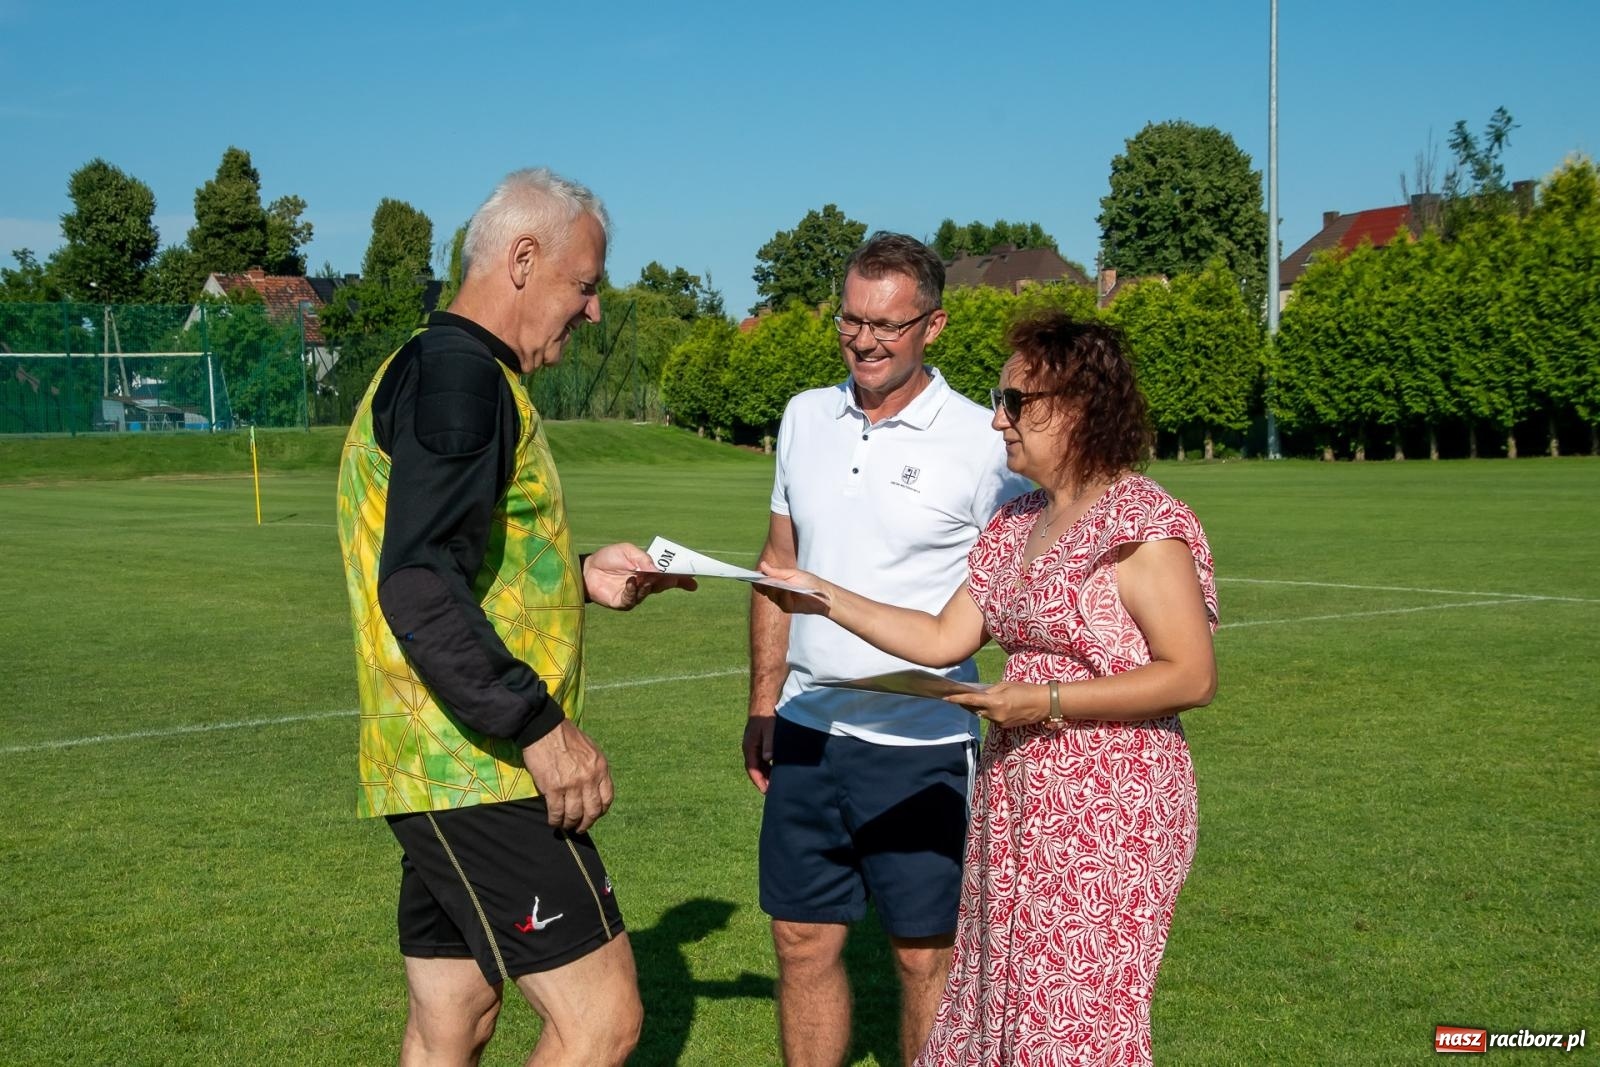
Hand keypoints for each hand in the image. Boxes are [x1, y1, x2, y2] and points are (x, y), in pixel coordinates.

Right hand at [521, 719, 614, 832]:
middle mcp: (589, 778)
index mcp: (600, 768)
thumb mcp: (590, 749)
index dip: (600, 811)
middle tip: (579, 827)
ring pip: (574, 814)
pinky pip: (557, 812)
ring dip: (569, 823)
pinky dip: (555, 820)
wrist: (544, 729)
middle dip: (586, 823)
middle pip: (592, 811)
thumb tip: (593, 787)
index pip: (607, 798)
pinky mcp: (553, 788)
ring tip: (565, 825)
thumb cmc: (566, 736)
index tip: (594, 815)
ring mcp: (571, 784)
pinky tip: (553, 821)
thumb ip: (594, 768)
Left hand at [583, 542, 697, 609]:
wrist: (587, 569)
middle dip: (673, 581)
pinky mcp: (624, 602)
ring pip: (650, 591)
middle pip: (665, 584)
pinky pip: (633, 598)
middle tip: (675, 577)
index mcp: (649, 570)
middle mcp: (645, 582)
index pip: (670, 574)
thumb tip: (656, 569)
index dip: (683, 577)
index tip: (694, 577)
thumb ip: (641, 557)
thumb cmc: (608, 558)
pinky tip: (631, 580)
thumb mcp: (627, 550)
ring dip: (650, 583)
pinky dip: (633, 589)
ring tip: (647, 575)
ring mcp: (636, 593)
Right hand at [743, 713, 775, 792]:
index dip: (759, 781)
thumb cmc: (766, 716)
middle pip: (754, 769)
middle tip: (773, 791)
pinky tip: (776, 770)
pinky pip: (761, 759)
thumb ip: (768, 744)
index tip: (766, 791)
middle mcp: (749, 748)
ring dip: (765, 774)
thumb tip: (767, 759)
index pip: (752, 769)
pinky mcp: (758, 743)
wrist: (763, 703)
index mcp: (749, 747)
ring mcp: (753, 746)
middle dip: (762, 780)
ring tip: (775, 784)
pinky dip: (767, 766)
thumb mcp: (768, 730)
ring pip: (758, 765)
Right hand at [754, 563, 832, 614]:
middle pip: (764, 589)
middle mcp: (776, 592)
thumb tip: (761, 565)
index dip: (754, 578)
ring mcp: (781, 601)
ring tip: (772, 582)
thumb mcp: (792, 574)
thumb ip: (776, 572)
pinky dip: (784, 595)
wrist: (822, 594)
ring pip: (771, 595)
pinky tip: (786, 590)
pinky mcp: (787, 608)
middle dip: (761, 584)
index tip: (746, 575)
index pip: (761, 581)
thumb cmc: (808, 582)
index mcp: (776, 582)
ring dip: (773, 589)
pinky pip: (782, 601)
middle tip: (755, 579)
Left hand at [944, 681, 1048, 728]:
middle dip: (966, 704)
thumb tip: (979, 694)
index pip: (971, 701)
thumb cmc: (1026, 690)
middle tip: (956, 696)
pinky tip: (990, 705)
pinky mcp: (1005, 726)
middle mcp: (996, 715)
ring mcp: (1001, 722)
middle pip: (975, 710)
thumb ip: (991, 691)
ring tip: (974, 699)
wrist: (1044, 704)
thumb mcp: (1007, 685)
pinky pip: (992, 718)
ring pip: (983, 715)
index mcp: (996, 702)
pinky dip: (989, 712)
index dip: (958, 699)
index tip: (946, 698)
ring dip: (978, 708)